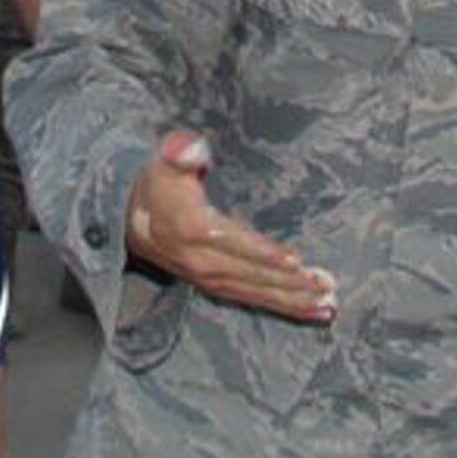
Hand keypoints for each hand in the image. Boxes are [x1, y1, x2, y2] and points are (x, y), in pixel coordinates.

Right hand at [125, 130, 335, 323]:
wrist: (129, 219)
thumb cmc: (157, 184)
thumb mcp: (162, 161)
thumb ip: (179, 152)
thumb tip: (190, 147)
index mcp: (189, 228)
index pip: (232, 242)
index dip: (262, 252)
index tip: (293, 260)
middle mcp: (199, 260)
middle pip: (250, 274)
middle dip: (290, 282)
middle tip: (326, 284)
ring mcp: (206, 278)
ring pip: (255, 292)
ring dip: (292, 300)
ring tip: (327, 303)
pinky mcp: (213, 286)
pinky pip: (251, 299)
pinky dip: (281, 307)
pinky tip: (309, 310)